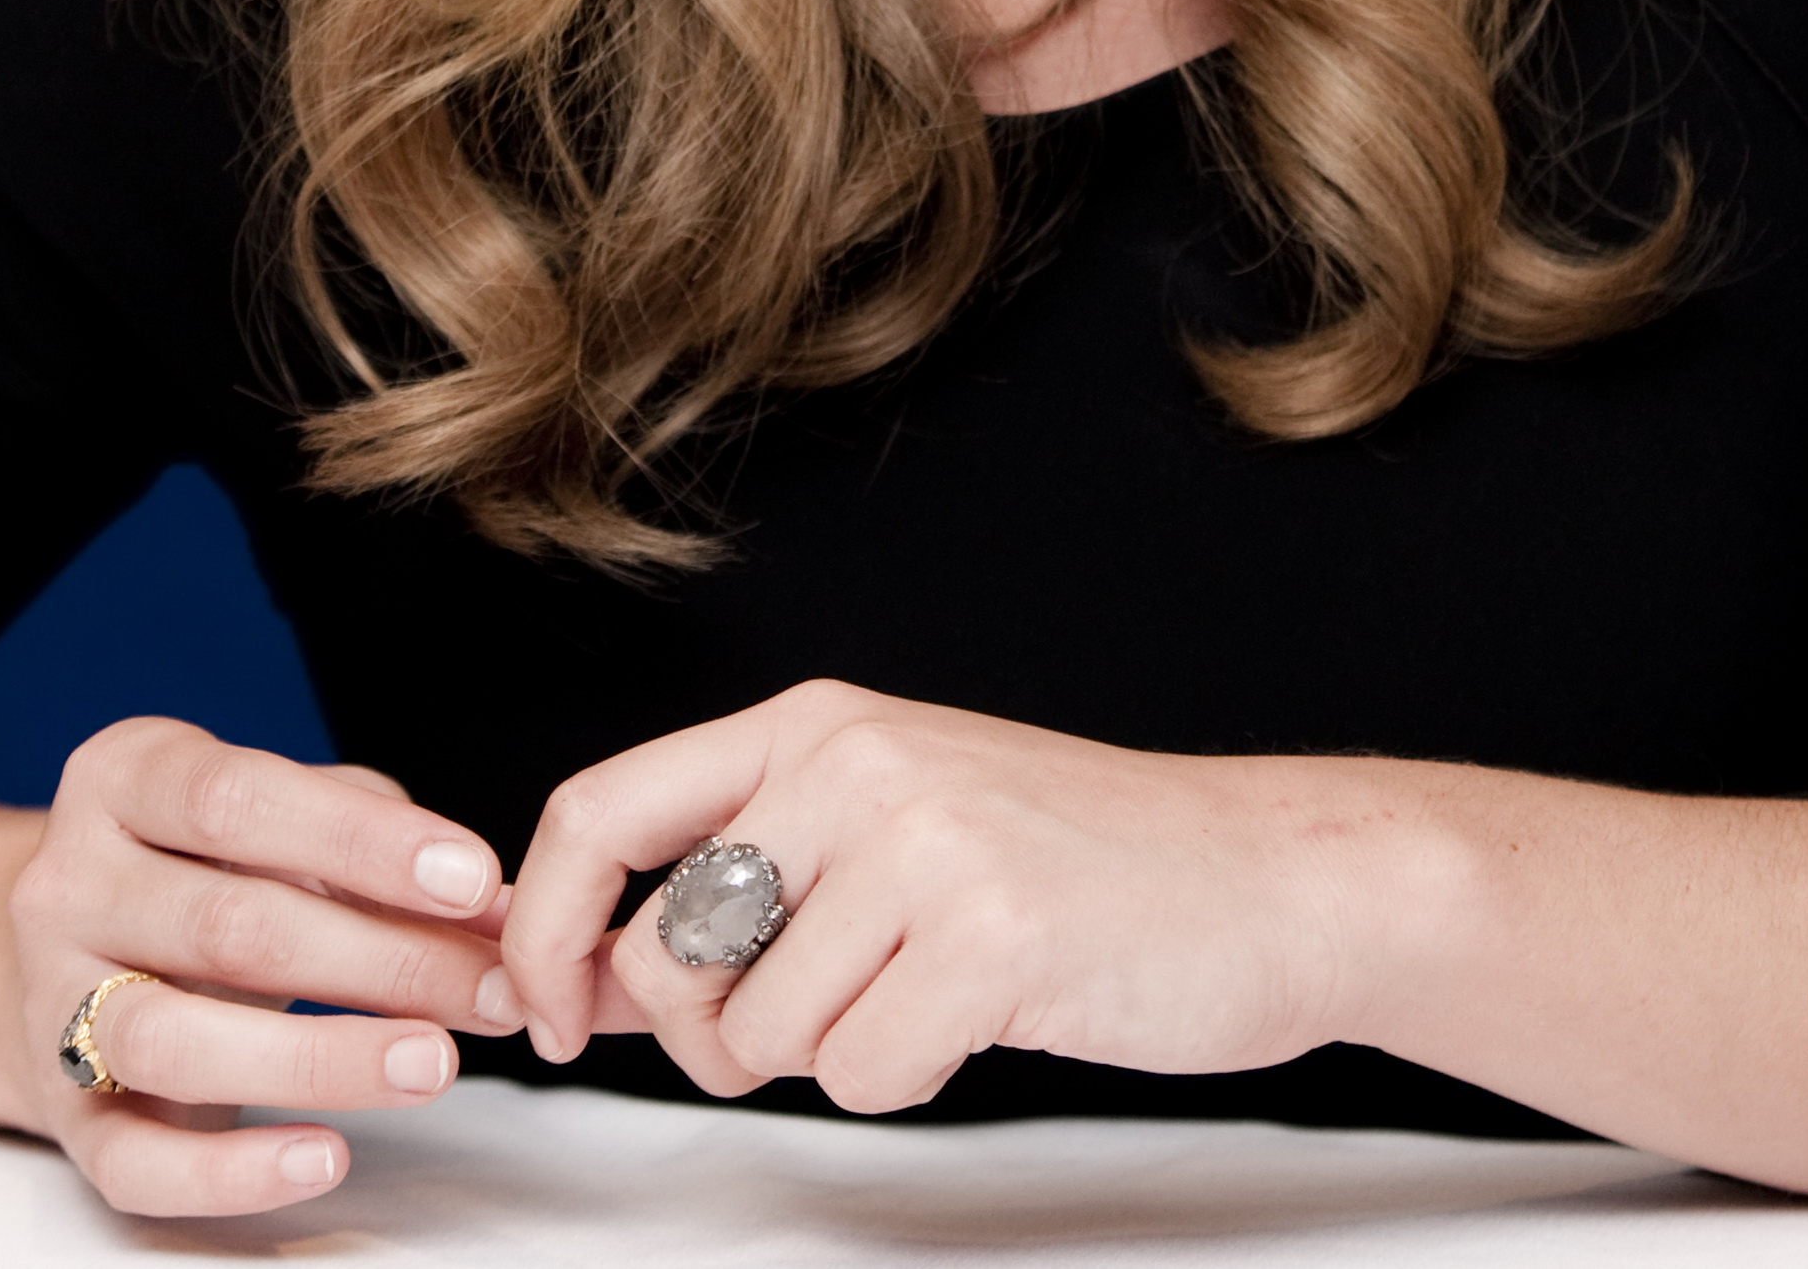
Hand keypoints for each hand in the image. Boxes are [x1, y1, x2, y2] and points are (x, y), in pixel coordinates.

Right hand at [5, 716, 525, 1215]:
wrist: (57, 946)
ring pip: (171, 1041)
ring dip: (318, 1059)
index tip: (472, 878)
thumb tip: (494, 908)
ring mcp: (51, 1002)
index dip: (363, 841)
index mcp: (123, 779)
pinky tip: (324, 1155)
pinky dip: (228, 1172)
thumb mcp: (274, 818)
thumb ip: (376, 845)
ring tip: (433, 1064)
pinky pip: (131, 1159)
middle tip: (493, 990)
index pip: (240, 799)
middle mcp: (71, 884)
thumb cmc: (202, 864)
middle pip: (228, 927)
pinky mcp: (61, 1114)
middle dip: (382, 960)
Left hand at [504, 678, 1383, 1112]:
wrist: (1266, 878)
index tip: (548, 1012)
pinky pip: (862, 1081)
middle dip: (715, 1036)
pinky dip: (911, 1083)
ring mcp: (924, 842)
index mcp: (815, 722)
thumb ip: (738, 881)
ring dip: (829, 1059)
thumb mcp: (887, 823)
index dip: (541, 928)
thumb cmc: (1074, 866)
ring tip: (926, 997)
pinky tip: (983, 1018)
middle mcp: (855, 760)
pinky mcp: (989, 937)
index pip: (601, 809)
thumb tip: (579, 973)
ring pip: (758, 1034)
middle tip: (820, 1019)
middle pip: (666, 956)